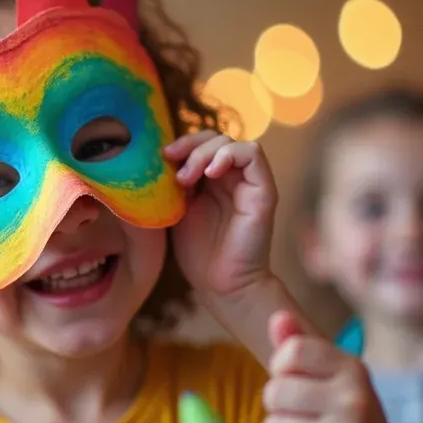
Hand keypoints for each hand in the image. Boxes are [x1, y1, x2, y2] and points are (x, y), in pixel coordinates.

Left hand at [165, 130, 276, 301]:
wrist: (221, 285)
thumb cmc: (198, 253)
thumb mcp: (176, 210)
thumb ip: (173, 184)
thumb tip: (158, 157)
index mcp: (212, 181)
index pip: (201, 144)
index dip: (182, 143)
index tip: (162, 157)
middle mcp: (233, 178)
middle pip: (215, 137)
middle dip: (190, 144)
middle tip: (171, 162)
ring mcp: (250, 182)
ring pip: (232, 141)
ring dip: (205, 152)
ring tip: (187, 178)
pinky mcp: (264, 190)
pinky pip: (253, 153)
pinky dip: (229, 154)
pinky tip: (211, 172)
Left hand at [261, 312, 400, 422]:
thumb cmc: (347, 414)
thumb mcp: (332, 375)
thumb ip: (300, 345)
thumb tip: (277, 318)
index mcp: (352, 370)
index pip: (292, 353)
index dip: (281, 368)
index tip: (295, 380)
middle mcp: (354, 402)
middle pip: (274, 393)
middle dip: (277, 407)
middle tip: (303, 417)